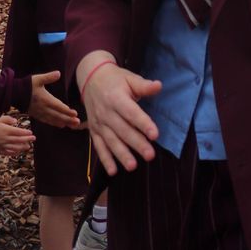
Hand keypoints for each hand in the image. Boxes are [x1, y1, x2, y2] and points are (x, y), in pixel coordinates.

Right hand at [0, 115, 35, 156]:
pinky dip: (13, 152)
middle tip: (34, 139)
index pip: (19, 132)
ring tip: (28, 147)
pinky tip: (17, 152)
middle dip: (27, 140)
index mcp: (6, 130)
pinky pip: (7, 152)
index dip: (26, 133)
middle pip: (18, 140)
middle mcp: (5, 139)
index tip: (31, 133)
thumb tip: (15, 121)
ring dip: (22, 147)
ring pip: (14, 147)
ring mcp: (1, 145)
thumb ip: (7, 119)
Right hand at [28, 72, 81, 129]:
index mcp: (45, 99)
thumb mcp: (38, 79)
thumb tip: (58, 73)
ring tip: (72, 125)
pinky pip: (47, 121)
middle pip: (58, 115)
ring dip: (64, 122)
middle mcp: (43, 108)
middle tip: (77, 123)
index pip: (58, 106)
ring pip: (53, 119)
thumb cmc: (27, 85)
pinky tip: (61, 125)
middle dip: (68, 119)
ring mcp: (40, 113)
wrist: (15, 94)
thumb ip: (48, 77)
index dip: (67, 111)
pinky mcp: (37, 115)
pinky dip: (55, 123)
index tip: (75, 114)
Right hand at [77, 55, 160, 174]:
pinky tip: (113, 171)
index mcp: (116, 98)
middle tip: (150, 155)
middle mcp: (106, 112)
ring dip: (121, 155)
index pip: (131, 113)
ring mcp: (98, 124)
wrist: (91, 79)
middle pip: (123, 130)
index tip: (155, 135)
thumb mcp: (130, 78)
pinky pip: (98, 147)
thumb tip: (159, 86)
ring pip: (111, 141)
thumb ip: (144, 86)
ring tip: (133, 166)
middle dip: (137, 144)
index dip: (143, 124)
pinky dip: (105, 160)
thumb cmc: (116, 80)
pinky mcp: (94, 131)